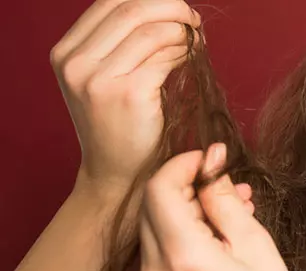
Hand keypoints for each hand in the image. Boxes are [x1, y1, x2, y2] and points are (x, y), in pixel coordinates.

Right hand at [51, 0, 200, 196]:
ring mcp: (99, 79)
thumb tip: (163, 9)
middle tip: (193, 20)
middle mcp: (75, 63)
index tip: (175, 8)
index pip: (110, 1)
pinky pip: (165, 57)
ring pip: (152, 31)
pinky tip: (193, 59)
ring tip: (197, 41)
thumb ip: (119, 45)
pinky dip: (185, 52)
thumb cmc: (120, 127)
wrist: (117, 175)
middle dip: (171, 8)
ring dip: (182, 31)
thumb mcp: (103, 80)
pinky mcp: (129, 94)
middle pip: (132, 9)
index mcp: (66, 53)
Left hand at [137, 143, 305, 270]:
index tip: (212, 159)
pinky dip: (184, 235)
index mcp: (182, 255)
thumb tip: (211, 163)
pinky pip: (161, 251)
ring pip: (156, 226)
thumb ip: (225, 200)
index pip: (160, 187)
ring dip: (189, 210)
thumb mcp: (255, 246)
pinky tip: (218, 239)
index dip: (183, 164)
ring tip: (233, 214)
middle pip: (153, 204)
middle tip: (230, 187)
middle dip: (188, 186)